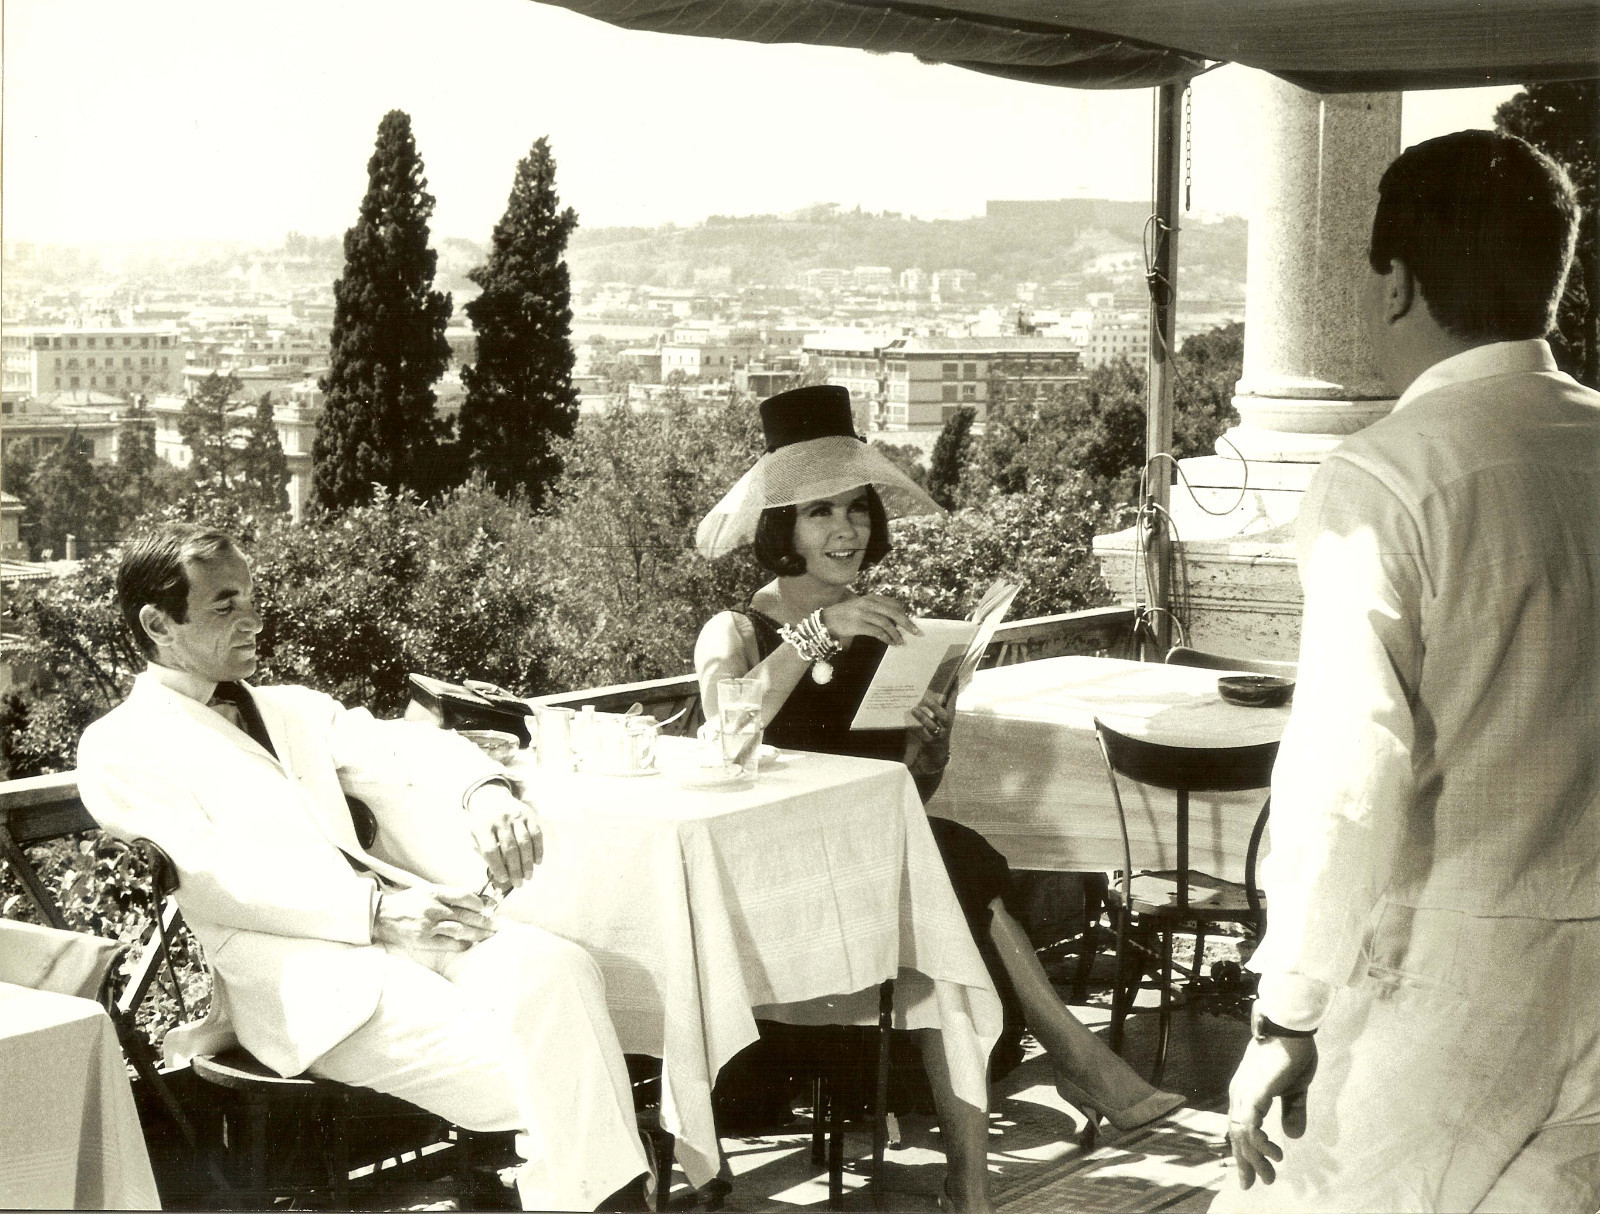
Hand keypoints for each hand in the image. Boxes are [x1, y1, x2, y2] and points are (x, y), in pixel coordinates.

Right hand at [372, 884, 495, 950]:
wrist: (381, 915)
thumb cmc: (407, 902)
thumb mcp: (426, 890)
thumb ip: (447, 895)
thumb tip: (472, 901)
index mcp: (435, 892)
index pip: (465, 896)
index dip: (480, 903)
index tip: (488, 908)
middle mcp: (434, 907)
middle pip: (467, 915)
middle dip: (485, 921)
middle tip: (498, 925)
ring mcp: (429, 925)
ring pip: (461, 930)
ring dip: (478, 933)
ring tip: (489, 935)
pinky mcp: (423, 940)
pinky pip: (449, 944)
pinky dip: (462, 944)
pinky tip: (470, 943)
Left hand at [467, 782, 542, 890]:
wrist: (492, 799)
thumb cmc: (482, 824)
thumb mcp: (474, 836)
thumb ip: (482, 853)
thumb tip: (496, 875)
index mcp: (482, 826)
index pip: (490, 850)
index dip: (498, 867)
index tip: (504, 880)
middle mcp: (500, 819)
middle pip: (510, 848)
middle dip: (515, 869)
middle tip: (519, 884)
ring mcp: (516, 816)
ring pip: (525, 842)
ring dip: (528, 862)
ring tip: (528, 876)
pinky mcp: (529, 814)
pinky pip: (536, 834)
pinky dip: (538, 850)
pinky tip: (537, 862)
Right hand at [820, 594, 921, 646]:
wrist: (826, 620)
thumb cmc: (846, 615)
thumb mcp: (861, 607)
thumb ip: (876, 610)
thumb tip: (895, 621)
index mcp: (870, 598)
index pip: (893, 603)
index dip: (904, 613)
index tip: (910, 623)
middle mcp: (868, 603)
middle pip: (893, 612)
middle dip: (907, 623)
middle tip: (916, 632)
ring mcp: (863, 613)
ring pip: (887, 623)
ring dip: (897, 634)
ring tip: (902, 642)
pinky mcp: (858, 625)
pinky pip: (877, 632)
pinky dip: (887, 638)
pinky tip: (891, 643)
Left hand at [908, 691, 952, 765]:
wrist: (938, 752)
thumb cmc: (938, 728)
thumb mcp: (941, 718)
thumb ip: (939, 705)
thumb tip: (932, 687)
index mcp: (950, 717)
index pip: (953, 702)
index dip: (954, 691)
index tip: (953, 678)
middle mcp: (946, 726)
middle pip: (944, 717)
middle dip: (936, 708)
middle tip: (926, 698)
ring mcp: (938, 735)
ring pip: (932, 726)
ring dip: (923, 718)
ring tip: (914, 709)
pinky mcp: (929, 742)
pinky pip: (921, 735)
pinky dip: (915, 729)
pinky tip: (908, 723)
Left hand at [1226, 1034, 1317, 1188]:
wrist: (1291, 1026)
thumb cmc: (1292, 1051)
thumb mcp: (1295, 1088)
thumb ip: (1292, 1111)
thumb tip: (1293, 1136)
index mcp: (1247, 1093)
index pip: (1239, 1129)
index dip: (1244, 1153)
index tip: (1252, 1175)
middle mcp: (1240, 1094)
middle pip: (1236, 1135)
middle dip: (1247, 1162)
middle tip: (1261, 1183)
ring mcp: (1244, 1091)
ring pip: (1241, 1133)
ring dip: (1255, 1157)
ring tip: (1271, 1173)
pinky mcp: (1255, 1090)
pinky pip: (1249, 1121)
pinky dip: (1258, 1140)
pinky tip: (1271, 1152)